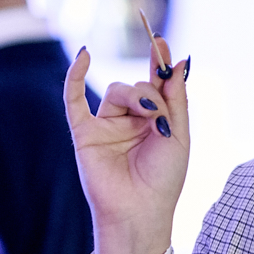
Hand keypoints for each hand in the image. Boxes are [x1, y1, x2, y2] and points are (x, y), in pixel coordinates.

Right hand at [66, 33, 188, 253]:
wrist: (141, 210)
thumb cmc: (164, 180)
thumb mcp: (180, 134)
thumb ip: (177, 98)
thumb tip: (179, 61)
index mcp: (153, 122)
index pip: (155, 85)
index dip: (158, 64)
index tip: (162, 43)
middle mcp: (128, 121)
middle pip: (138, 86)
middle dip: (151, 93)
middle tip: (159, 114)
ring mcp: (105, 125)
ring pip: (117, 90)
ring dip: (135, 95)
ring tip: (148, 116)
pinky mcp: (84, 133)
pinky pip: (73, 99)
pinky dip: (75, 76)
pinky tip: (83, 55)